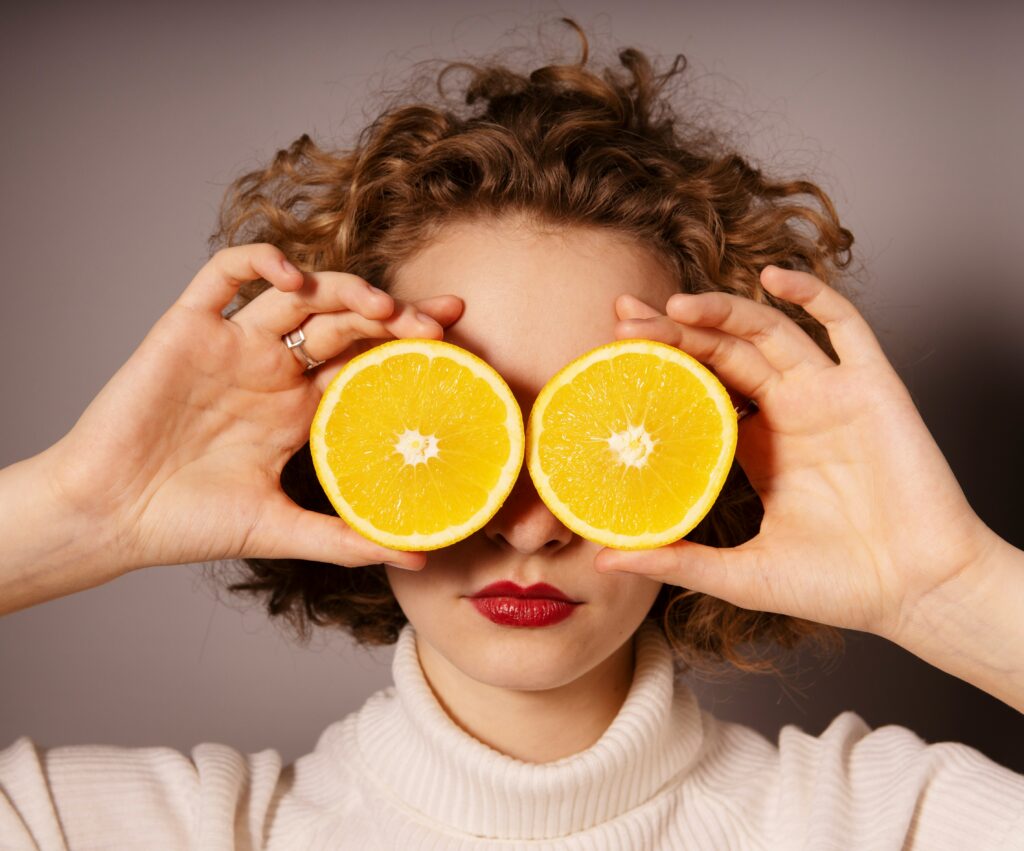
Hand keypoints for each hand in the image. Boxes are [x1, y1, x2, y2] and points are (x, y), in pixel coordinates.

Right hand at [45, 243, 462, 573]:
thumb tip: (419, 555)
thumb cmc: (188, 524)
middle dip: (396, 315)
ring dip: (344, 289)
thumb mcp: (282, 531)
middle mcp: (273, 369)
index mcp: (298, 408)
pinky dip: (260, 261)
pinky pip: (223, 274)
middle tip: (438, 325)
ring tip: (382, 308)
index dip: (410, 346)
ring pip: (299, 293)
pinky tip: (294, 277)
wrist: (110, 518)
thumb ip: (348, 539)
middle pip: (346, 321)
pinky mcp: (188, 328)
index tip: (458, 342)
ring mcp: (233, 344)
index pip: (368, 361)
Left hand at [595, 266, 995, 639]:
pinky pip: (845, 327)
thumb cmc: (836, 586)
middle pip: (723, 352)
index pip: (698, 388)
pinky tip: (774, 279)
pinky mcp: (872, 388)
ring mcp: (829, 395)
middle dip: (675, 331)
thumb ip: (677, 559)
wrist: (918, 593)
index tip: (614, 348)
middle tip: (625, 318)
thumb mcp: (740, 574)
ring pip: (770, 332)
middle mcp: (789, 412)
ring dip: (725, 311)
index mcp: (756, 446)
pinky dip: (813, 296)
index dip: (660, 365)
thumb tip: (604, 560)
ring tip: (677, 305)